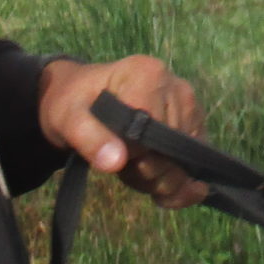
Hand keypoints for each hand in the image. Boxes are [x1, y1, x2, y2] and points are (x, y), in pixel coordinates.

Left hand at [36, 55, 205, 208]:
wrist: (82, 100)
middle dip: (146, 173)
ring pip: (184, 166)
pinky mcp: (196, 127)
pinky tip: (156, 188)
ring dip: (157, 181)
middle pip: (172, 152)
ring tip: (132, 167)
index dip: (133, 154)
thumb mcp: (68, 119)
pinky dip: (176, 187)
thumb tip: (117, 161)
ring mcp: (190, 108)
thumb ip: (89, 138)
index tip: (112, 153)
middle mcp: (178, 87)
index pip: (152, 133)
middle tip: (119, 164)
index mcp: (147, 75)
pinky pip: (194, 167)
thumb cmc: (74, 103)